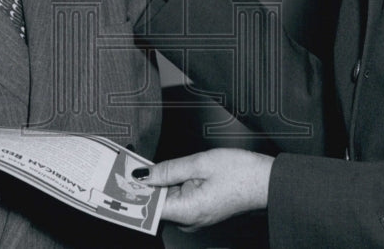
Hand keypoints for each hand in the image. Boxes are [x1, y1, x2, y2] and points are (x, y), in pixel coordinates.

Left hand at [131, 149, 273, 229]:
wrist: (266, 181)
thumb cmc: (240, 172)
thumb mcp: (200, 163)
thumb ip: (168, 169)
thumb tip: (142, 175)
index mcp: (188, 211)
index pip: (149, 209)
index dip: (133, 195)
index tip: (118, 181)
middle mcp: (190, 220)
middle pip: (157, 205)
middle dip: (143, 186)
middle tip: (127, 167)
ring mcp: (196, 217)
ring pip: (167, 201)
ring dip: (157, 185)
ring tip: (145, 166)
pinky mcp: (201, 211)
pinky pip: (179, 200)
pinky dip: (170, 187)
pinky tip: (165, 173)